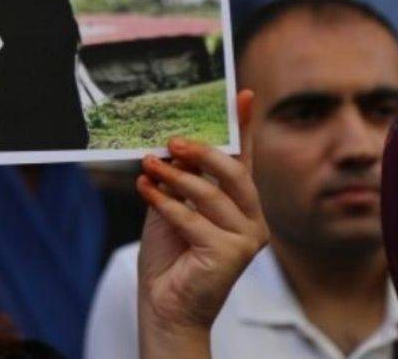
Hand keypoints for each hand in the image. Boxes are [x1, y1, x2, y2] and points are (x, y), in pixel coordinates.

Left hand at [136, 105, 267, 350]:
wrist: (164, 302)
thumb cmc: (171, 253)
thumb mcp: (173, 204)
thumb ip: (181, 178)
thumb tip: (175, 143)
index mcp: (241, 202)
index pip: (243, 158)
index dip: (243, 126)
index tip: (243, 94)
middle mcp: (252, 218)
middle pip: (233, 173)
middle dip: (203, 152)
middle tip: (173, 140)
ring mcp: (246, 238)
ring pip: (211, 194)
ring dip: (175, 177)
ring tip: (149, 164)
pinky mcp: (231, 256)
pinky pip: (193, 220)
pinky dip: (165, 203)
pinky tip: (145, 191)